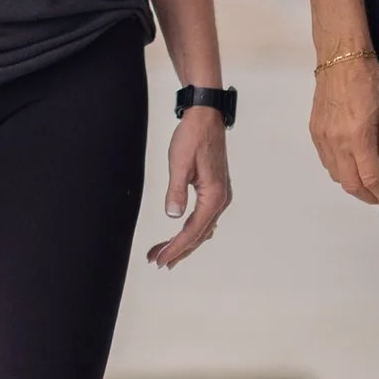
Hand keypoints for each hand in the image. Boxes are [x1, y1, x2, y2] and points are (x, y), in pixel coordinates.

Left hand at [146, 110, 231, 267]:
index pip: (193, 230)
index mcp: (215, 196)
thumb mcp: (180, 163)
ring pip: (202, 229)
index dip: (175, 247)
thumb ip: (176, 191)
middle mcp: (221, 199)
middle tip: (157, 262)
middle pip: (199, 235)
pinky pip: (203, 219)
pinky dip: (190, 230)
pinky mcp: (215, 191)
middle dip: (178, 250)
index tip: (160, 259)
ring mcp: (220, 196)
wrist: (205, 116)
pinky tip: (180, 235)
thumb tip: (172, 216)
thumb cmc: (193, 136)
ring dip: (183, 242)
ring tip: (163, 253)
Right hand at [310, 51, 378, 209]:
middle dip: (370, 196)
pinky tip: (353, 167)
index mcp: (358, 136)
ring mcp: (323, 138)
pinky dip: (341, 172)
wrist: (341, 59)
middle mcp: (337, 141)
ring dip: (355, 186)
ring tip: (371, 183)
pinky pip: (327, 163)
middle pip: (351, 185)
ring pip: (337, 177)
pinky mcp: (315, 133)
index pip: (372, 179)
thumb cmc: (368, 80)